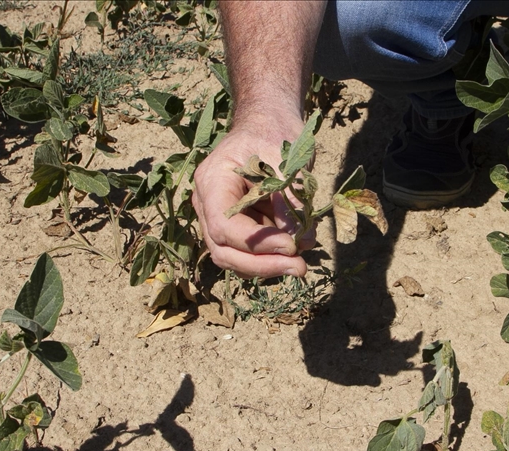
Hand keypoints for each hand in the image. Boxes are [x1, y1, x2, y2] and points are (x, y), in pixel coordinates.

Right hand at [192, 122, 315, 277]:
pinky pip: (247, 252)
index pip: (224, 227)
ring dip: (267, 266)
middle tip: (300, 268)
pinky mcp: (237, 225)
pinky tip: (295, 250)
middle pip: (223, 250)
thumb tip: (299, 242)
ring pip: (233, 257)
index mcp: (212, 181)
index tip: (291, 246)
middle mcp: (207, 204)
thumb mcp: (285, 163)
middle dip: (262, 265)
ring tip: (301, 262)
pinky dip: (270, 257)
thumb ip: (289, 201)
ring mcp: (219, 217)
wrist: (269, 123)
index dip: (257, 243)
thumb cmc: (273, 134)